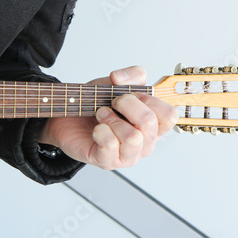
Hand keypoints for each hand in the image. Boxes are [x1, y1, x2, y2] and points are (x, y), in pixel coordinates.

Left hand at [39, 66, 178, 169]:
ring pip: (133, 137)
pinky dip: (101, 132)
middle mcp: (144, 142)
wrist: (68, 118)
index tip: (131, 94)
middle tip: (112, 102)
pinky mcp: (107, 161)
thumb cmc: (95, 105)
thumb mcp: (114, 84)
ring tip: (101, 114)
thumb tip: (120, 78)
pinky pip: (110, 146)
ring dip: (112, 119)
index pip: (169, 116)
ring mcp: (128, 155)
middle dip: (127, 105)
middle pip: (150, 122)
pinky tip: (96, 129)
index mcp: (152, 125)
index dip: (150, 100)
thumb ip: (130, 75)